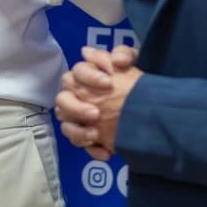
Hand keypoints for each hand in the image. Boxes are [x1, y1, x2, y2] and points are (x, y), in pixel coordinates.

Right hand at [55, 45, 140, 160]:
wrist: (143, 109)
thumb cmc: (130, 82)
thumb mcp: (132, 65)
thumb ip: (125, 54)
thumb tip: (116, 60)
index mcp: (84, 75)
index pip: (78, 71)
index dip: (90, 77)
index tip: (108, 83)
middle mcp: (76, 94)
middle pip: (63, 99)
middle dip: (77, 107)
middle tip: (96, 113)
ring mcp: (77, 117)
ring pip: (65, 124)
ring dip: (78, 130)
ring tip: (96, 135)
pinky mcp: (84, 135)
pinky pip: (79, 143)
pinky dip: (91, 149)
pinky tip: (106, 152)